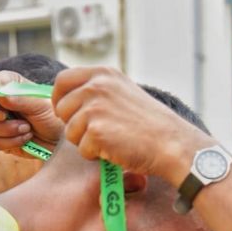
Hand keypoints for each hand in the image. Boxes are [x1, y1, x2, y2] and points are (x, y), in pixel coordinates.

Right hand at [0, 70, 63, 154]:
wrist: (61, 140)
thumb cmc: (53, 116)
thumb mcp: (41, 104)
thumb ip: (19, 98)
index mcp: (6, 83)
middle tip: (3, 116)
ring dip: (8, 129)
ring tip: (28, 128)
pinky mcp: (0, 139)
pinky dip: (12, 142)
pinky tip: (26, 137)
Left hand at [51, 66, 208, 180]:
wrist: (171, 143)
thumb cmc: (151, 124)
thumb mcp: (124, 93)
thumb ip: (99, 91)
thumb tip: (71, 100)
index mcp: (103, 74)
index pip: (62, 81)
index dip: (60, 99)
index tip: (67, 113)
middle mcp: (96, 86)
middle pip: (62, 109)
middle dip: (75, 125)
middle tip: (99, 134)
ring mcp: (95, 108)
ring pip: (71, 132)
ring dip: (86, 142)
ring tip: (112, 141)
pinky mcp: (96, 131)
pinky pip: (83, 150)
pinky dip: (97, 155)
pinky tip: (116, 150)